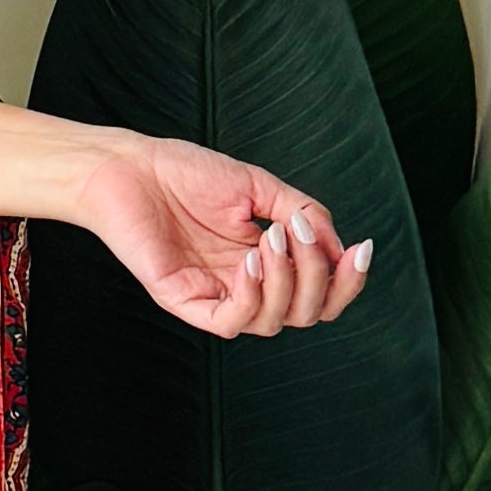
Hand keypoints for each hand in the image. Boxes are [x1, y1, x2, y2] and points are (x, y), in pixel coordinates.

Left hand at [76, 131, 371, 339]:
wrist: (128, 167)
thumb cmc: (185, 173)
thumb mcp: (260, 187)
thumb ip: (303, 213)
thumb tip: (337, 246)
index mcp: (266, 261)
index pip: (320, 293)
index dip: (348, 281)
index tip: (362, 249)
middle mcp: (246, 285)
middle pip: (307, 313)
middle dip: (321, 278)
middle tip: (300, 234)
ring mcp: (216, 295)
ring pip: (275, 322)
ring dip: (288, 282)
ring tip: (271, 239)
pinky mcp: (185, 302)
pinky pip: (231, 322)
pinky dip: (253, 296)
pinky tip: (250, 261)